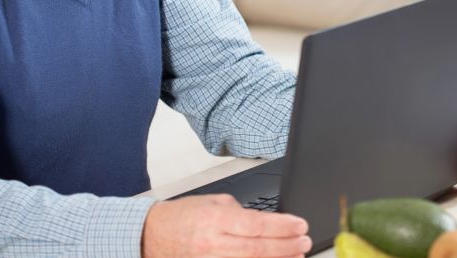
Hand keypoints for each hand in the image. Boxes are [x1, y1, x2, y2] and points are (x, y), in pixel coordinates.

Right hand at [142, 194, 310, 257]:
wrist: (151, 235)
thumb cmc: (182, 217)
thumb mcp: (213, 203)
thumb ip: (241, 212)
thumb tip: (267, 223)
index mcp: (214, 219)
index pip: (256, 225)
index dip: (282, 227)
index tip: (300, 225)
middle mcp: (211, 244)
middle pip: (257, 249)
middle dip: (286, 246)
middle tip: (305, 242)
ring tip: (296, 255)